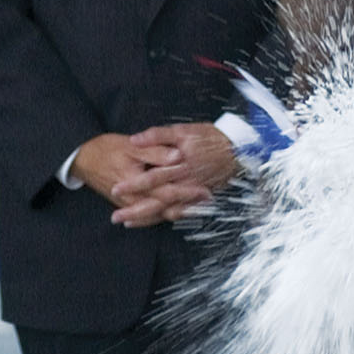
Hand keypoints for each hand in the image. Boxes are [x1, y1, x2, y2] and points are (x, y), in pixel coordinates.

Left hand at [108, 123, 240, 227]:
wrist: (238, 150)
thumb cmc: (209, 138)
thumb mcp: (183, 130)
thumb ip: (158, 135)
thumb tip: (134, 140)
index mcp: (179, 165)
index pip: (151, 177)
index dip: (133, 185)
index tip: (114, 190)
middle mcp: (185, 182)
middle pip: (157, 200)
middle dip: (136, 210)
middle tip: (116, 218)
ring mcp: (192, 193)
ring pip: (167, 210)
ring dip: (147, 218)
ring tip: (128, 223)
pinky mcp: (199, 197)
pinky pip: (181, 213)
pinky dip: (165, 219)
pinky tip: (153, 222)